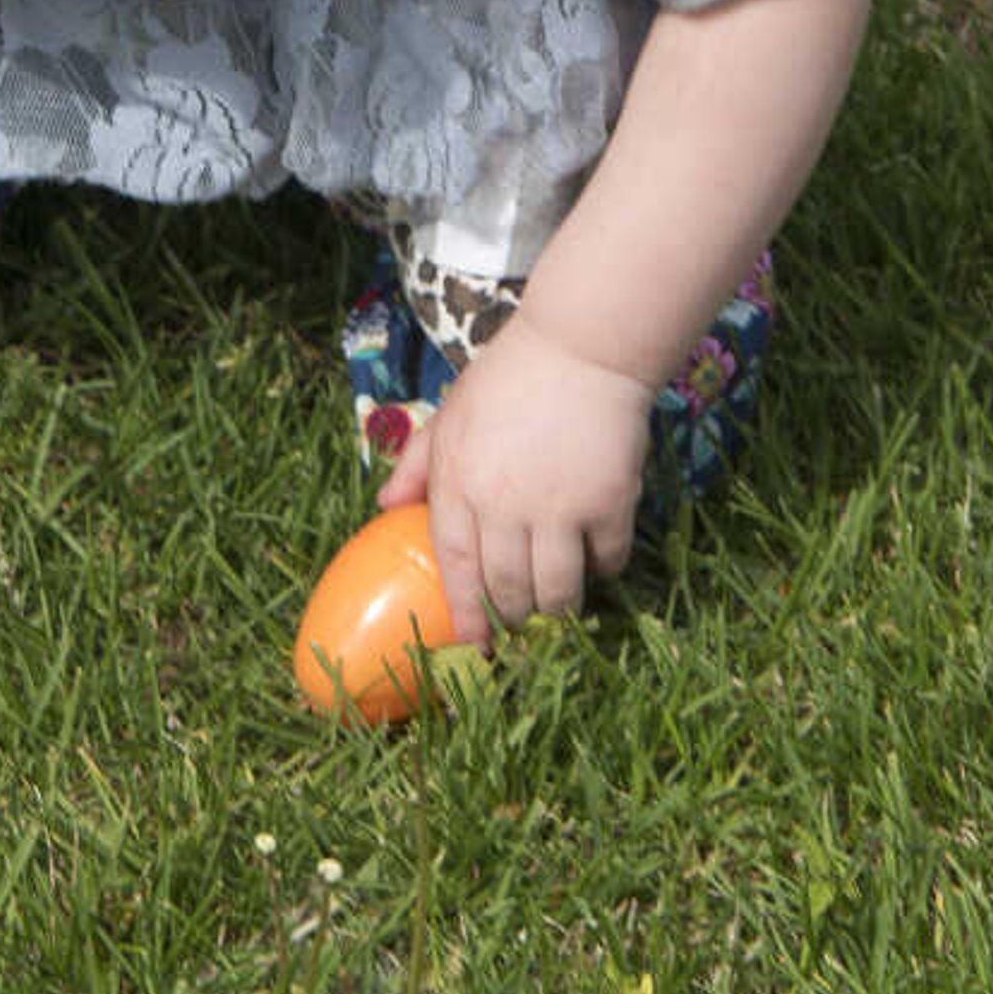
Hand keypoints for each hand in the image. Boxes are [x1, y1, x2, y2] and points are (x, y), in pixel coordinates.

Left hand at [374, 315, 654, 637]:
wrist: (580, 349)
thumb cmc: (509, 380)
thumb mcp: (449, 415)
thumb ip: (416, 463)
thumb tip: (384, 507)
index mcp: (458, 484)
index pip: (456, 566)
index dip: (466, 613)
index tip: (473, 644)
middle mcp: (504, 504)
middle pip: (507, 588)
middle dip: (512, 618)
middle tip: (520, 629)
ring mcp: (558, 507)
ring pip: (556, 590)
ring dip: (557, 608)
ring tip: (557, 607)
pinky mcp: (607, 504)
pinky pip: (606, 561)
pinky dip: (603, 570)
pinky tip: (597, 561)